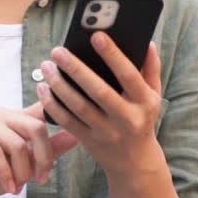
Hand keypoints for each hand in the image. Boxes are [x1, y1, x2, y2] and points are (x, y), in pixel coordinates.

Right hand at [0, 102, 78, 197]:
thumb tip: (76, 135)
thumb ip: (49, 149)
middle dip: (44, 157)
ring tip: (19, 187)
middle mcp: (2, 114)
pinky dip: (5, 174)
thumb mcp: (27, 164)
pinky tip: (9, 188)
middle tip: (42, 180)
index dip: (58, 108)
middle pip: (35, 127)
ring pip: (17, 144)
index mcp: (18, 118)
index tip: (76, 114)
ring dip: (22, 171)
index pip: (42, 108)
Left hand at [37, 34, 163, 173]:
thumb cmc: (142, 118)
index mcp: (144, 102)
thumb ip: (151, 68)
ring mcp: (107, 132)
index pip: (128, 75)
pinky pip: (67, 122)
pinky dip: (53, 105)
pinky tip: (43, 88)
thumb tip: (146, 41)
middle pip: (99, 91)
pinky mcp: (89, 141)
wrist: (135, 162)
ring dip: (59, 86)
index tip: (96, 35)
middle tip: (58, 51)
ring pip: (79, 107)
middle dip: (76, 69)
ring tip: (47, 66)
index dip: (113, 55)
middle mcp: (126, 118)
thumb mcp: (153, 96)